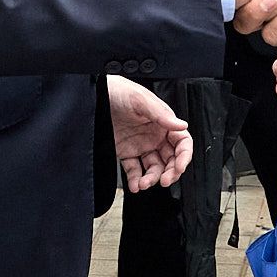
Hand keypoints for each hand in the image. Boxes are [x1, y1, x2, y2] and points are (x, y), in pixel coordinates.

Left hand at [107, 76, 193, 192]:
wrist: (93, 95)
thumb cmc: (118, 90)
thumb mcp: (140, 99)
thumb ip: (160, 114)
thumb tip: (182, 125)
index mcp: (163, 121)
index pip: (182, 142)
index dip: (184, 156)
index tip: (179, 168)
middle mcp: (154, 135)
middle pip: (170, 159)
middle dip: (170, 172)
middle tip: (163, 181)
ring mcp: (140, 144)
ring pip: (153, 167)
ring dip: (151, 179)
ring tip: (143, 184)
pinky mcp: (126, 152)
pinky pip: (134, 169)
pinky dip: (136, 180)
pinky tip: (135, 185)